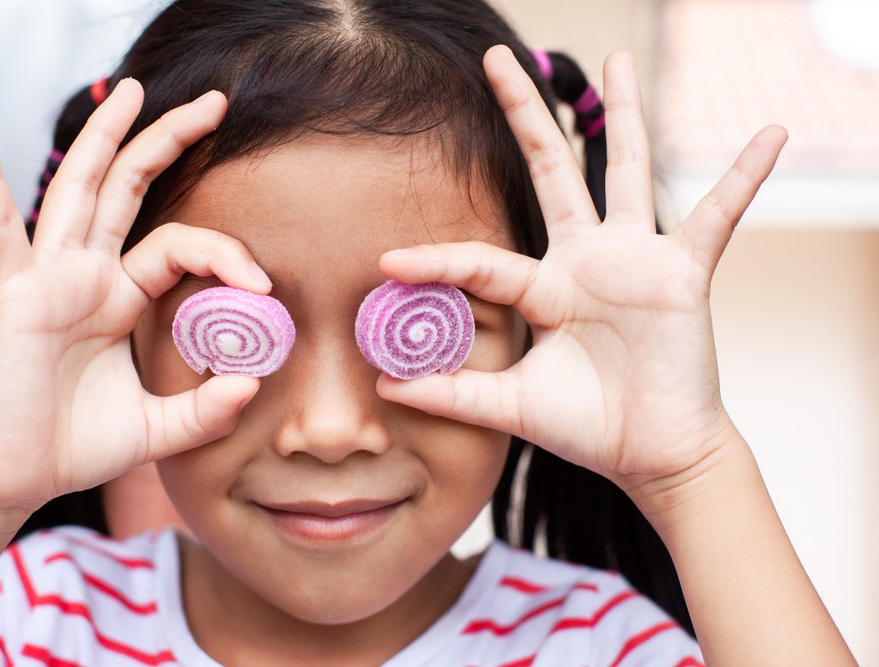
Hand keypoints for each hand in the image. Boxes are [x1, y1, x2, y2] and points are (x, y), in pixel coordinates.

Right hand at [0, 80, 267, 515]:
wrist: (15, 478)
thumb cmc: (75, 446)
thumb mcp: (156, 429)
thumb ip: (204, 410)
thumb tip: (252, 385)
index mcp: (121, 296)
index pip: (181, 245)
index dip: (225, 254)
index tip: (262, 287)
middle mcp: (88, 274)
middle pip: (131, 189)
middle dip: (169, 141)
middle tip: (215, 103)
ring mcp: (50, 277)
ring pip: (80, 189)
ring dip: (104, 137)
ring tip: (130, 90)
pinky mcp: (12, 292)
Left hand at [377, 46, 786, 497]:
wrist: (650, 454)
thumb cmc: (586, 426)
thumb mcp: (511, 405)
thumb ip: (454, 393)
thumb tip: (385, 385)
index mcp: (544, 287)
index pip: (483, 260)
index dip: (437, 261)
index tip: (388, 263)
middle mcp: (585, 260)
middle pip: (551, 173)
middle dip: (526, 118)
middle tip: (497, 59)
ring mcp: (635, 259)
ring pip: (625, 171)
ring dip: (623, 115)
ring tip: (619, 58)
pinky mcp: (682, 273)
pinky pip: (718, 215)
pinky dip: (745, 177)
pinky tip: (772, 134)